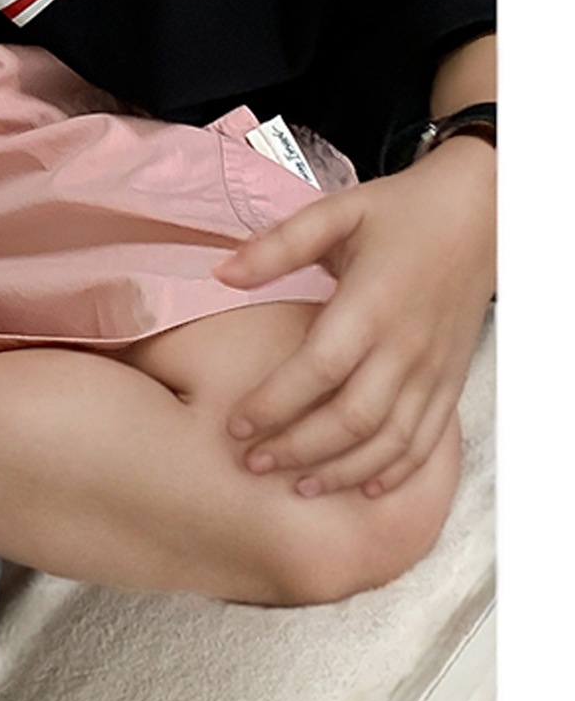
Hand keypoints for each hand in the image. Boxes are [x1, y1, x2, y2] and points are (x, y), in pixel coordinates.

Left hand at [212, 138, 495, 496]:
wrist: (479, 214)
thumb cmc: (399, 212)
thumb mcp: (335, 212)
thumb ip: (278, 245)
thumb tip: (221, 273)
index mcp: (372, 304)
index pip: (317, 369)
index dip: (274, 403)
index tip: (235, 425)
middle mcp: (405, 346)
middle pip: (351, 418)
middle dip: (299, 449)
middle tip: (252, 464)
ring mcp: (433, 370)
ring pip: (390, 441)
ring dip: (343, 471)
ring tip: (298, 487)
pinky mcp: (451, 381)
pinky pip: (428, 441)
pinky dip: (398, 471)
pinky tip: (366, 488)